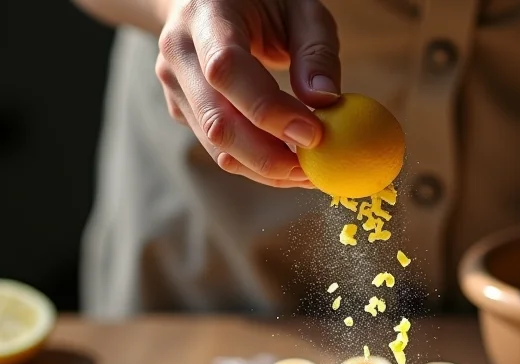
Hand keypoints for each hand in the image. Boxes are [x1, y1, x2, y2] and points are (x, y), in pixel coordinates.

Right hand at [155, 0, 339, 187]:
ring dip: (268, 170)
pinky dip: (259, 167)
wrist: (210, 0)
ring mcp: (176, 87)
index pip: (226, 70)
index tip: (313, 134)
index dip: (268, 110)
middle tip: (315, 168)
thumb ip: (316, 51)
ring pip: (220, 149)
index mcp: (205, 14)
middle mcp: (180, 52)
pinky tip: (289, 163)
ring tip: (308, 172)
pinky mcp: (184, 112)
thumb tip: (325, 101)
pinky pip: (223, 153)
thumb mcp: (301, 8)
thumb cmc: (265, 1)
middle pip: (219, 123)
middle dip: (270, 156)